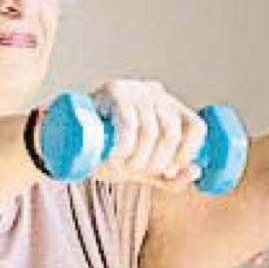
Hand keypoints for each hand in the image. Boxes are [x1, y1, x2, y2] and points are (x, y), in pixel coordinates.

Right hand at [88, 79, 205, 191]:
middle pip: (172, 131)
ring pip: (150, 130)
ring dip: (139, 158)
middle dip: (158, 161)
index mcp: (172, 108)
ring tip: (122, 168)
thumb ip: (170, 177)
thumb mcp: (144, 168)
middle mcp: (157, 94)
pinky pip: (128, 122)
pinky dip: (125, 147)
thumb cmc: (110, 152)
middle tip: (140, 172)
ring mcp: (136, 90)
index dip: (187, 153)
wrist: (72, 140)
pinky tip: (116, 158)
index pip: (196, 127)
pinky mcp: (114, 90)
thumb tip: (196, 172)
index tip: (170, 171)